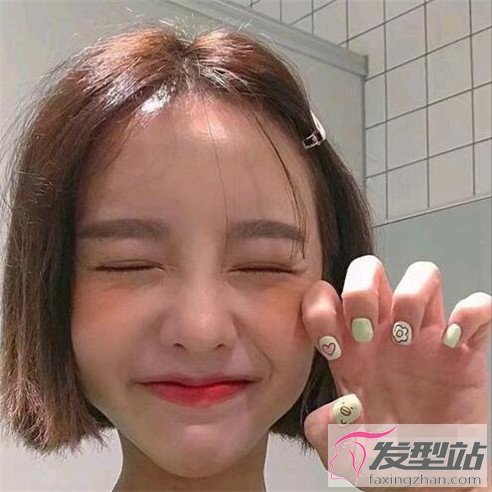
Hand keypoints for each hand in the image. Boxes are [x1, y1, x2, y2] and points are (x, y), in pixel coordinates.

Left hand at [300, 255, 490, 489]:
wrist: (429, 483)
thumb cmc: (383, 459)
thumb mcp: (341, 451)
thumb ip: (324, 431)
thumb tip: (340, 405)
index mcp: (348, 348)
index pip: (323, 298)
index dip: (319, 308)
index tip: (333, 346)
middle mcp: (383, 332)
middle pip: (368, 270)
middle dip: (361, 290)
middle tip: (366, 331)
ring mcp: (424, 337)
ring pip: (423, 275)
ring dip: (412, 295)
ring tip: (409, 334)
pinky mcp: (465, 351)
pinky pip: (478, 308)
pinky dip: (472, 313)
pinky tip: (455, 343)